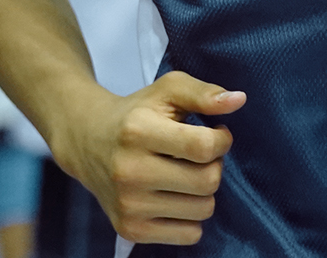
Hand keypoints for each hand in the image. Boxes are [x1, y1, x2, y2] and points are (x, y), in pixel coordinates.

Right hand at [50, 70, 244, 246]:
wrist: (87, 141)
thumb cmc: (136, 114)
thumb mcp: (166, 91)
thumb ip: (203, 92)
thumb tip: (239, 100)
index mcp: (137, 132)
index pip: (204, 147)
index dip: (221, 140)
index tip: (215, 133)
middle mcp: (129, 171)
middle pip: (207, 181)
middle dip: (213, 166)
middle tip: (198, 155)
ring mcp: (128, 205)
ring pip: (202, 210)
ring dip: (203, 192)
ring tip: (185, 174)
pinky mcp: (131, 230)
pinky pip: (189, 235)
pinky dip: (190, 217)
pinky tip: (174, 196)